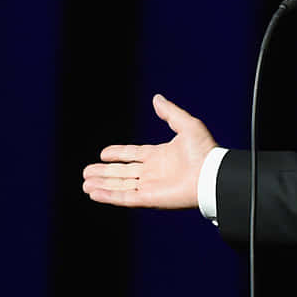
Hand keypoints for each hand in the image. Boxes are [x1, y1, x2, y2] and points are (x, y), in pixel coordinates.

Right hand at [83, 94, 215, 208]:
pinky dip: (109, 196)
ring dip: (102, 184)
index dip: (118, 154)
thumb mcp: (187, 125)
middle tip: (86, 172)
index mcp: (160, 156)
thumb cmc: (204, 151)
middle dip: (104, 172)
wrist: (212, 173)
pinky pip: (125, 198)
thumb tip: (157, 98)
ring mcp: (151, 185)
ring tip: (85, 183)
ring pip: (120, 185)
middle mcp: (153, 171)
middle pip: (123, 172)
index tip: (103, 153)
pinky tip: (93, 193)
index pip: (133, 155)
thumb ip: (170, 112)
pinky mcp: (150, 198)